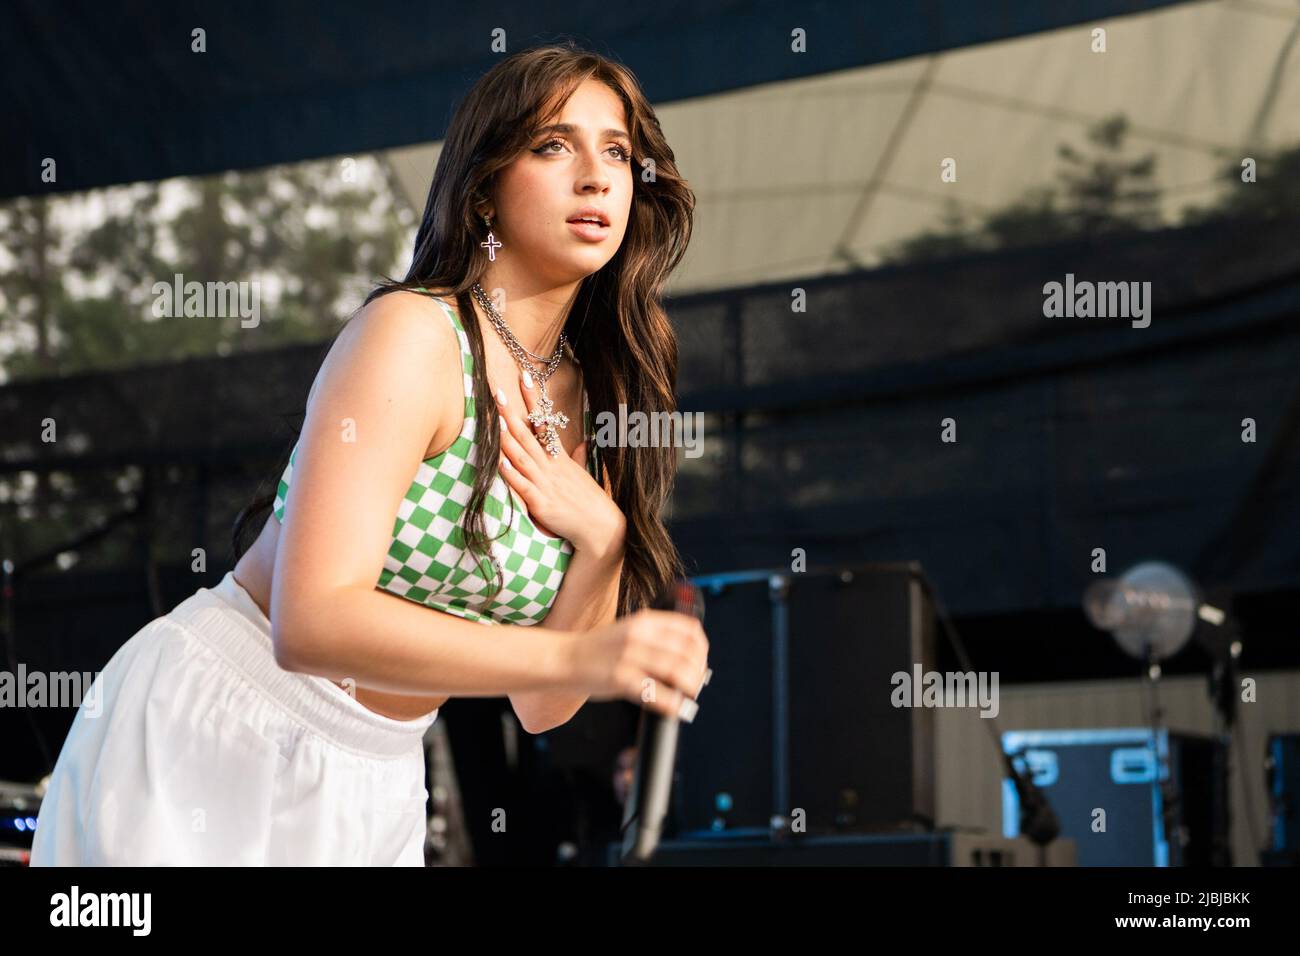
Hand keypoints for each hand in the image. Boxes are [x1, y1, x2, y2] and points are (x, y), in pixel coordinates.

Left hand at [496, 374, 623, 552]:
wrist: (602, 529)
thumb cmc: (591, 503)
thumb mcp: (584, 476)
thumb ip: (580, 459)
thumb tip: (584, 443)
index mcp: (560, 458)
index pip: (544, 422)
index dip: (534, 400)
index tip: (525, 377)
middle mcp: (551, 467)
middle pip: (528, 434)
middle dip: (512, 413)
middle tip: (497, 391)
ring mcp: (545, 484)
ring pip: (523, 457)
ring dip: (507, 439)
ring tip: (494, 420)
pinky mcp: (541, 503)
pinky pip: (523, 486)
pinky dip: (511, 474)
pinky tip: (499, 462)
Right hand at [562, 609, 709, 721]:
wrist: (564, 658)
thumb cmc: (598, 650)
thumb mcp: (628, 631)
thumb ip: (655, 638)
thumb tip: (688, 658)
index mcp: (644, 621)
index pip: (689, 628)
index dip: (702, 647)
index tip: (701, 662)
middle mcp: (639, 635)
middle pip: (687, 652)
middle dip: (698, 671)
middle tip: (696, 685)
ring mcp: (629, 656)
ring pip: (677, 670)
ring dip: (689, 687)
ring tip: (688, 696)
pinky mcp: (620, 679)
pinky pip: (656, 693)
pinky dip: (671, 704)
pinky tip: (675, 709)